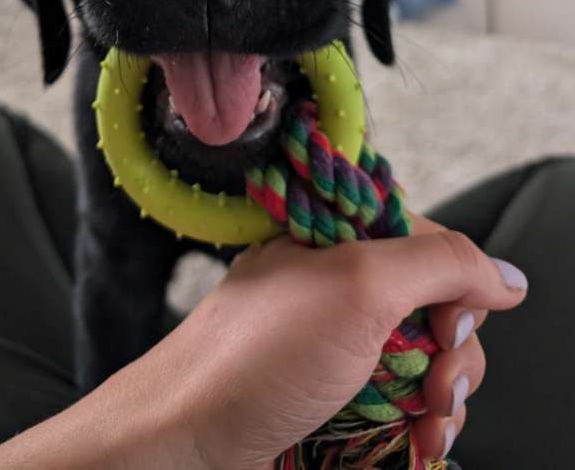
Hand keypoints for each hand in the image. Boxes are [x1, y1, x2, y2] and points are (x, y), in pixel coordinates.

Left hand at [153, 226, 526, 469]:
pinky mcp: (332, 396)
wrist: (184, 443)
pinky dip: (419, 429)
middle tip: (438, 390)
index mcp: (335, 239)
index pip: (426, 241)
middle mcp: (337, 286)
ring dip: (443, 401)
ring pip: (422, 362)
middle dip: (454, 354)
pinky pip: (397, 405)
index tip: (448, 325)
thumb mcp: (355, 288)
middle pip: (434, 308)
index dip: (453, 284)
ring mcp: (334, 345)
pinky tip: (420, 449)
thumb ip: (438, 264)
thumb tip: (504, 275)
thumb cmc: (254, 357)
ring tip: (428, 431)